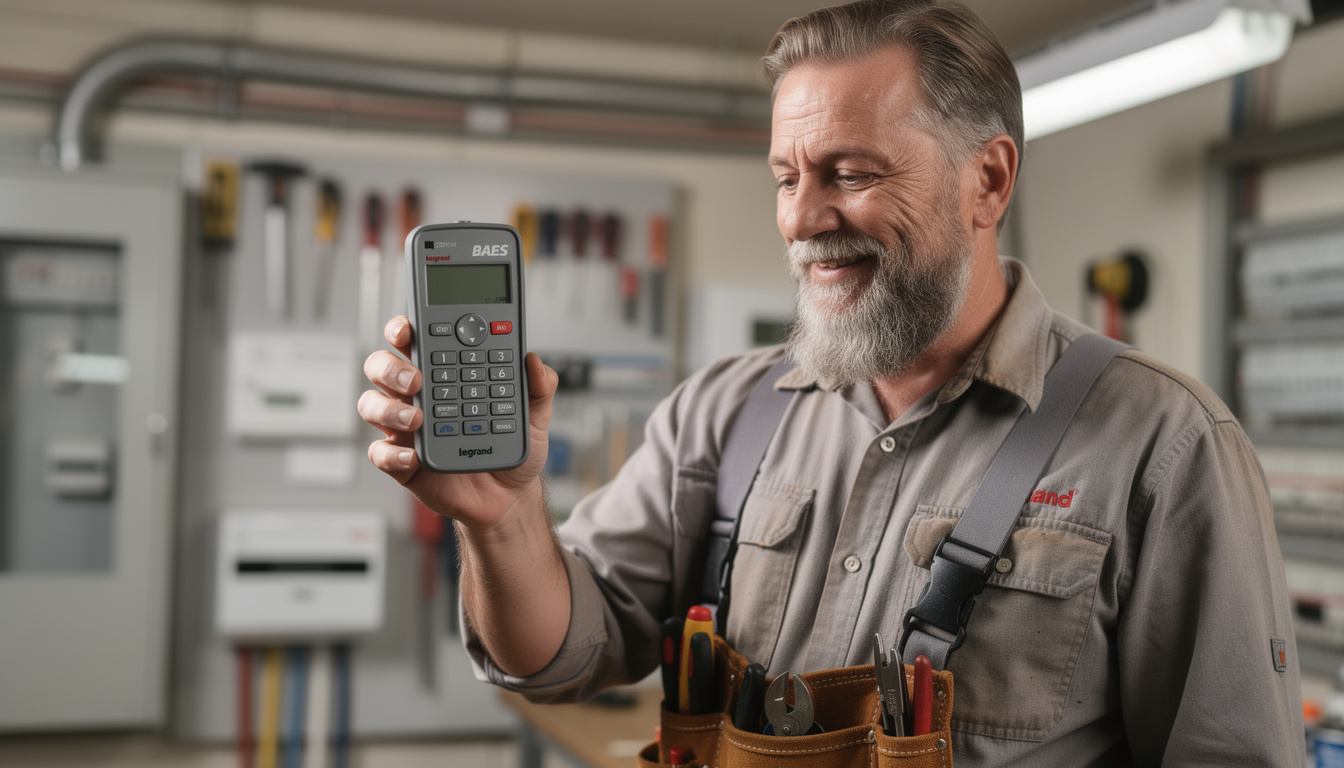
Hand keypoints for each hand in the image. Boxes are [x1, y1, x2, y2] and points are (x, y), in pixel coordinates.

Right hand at [358, 315, 558, 530]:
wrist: (507, 496)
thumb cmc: (508, 445)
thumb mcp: (534, 414)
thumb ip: (538, 385)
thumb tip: (534, 361)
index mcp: (444, 374)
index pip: (416, 341)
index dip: (404, 329)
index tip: (410, 328)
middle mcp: (418, 396)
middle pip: (383, 367)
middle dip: (390, 366)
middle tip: (416, 377)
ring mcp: (406, 428)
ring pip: (372, 405)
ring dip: (388, 407)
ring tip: (417, 418)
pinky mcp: (402, 462)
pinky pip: (380, 453)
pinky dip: (391, 454)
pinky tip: (411, 456)